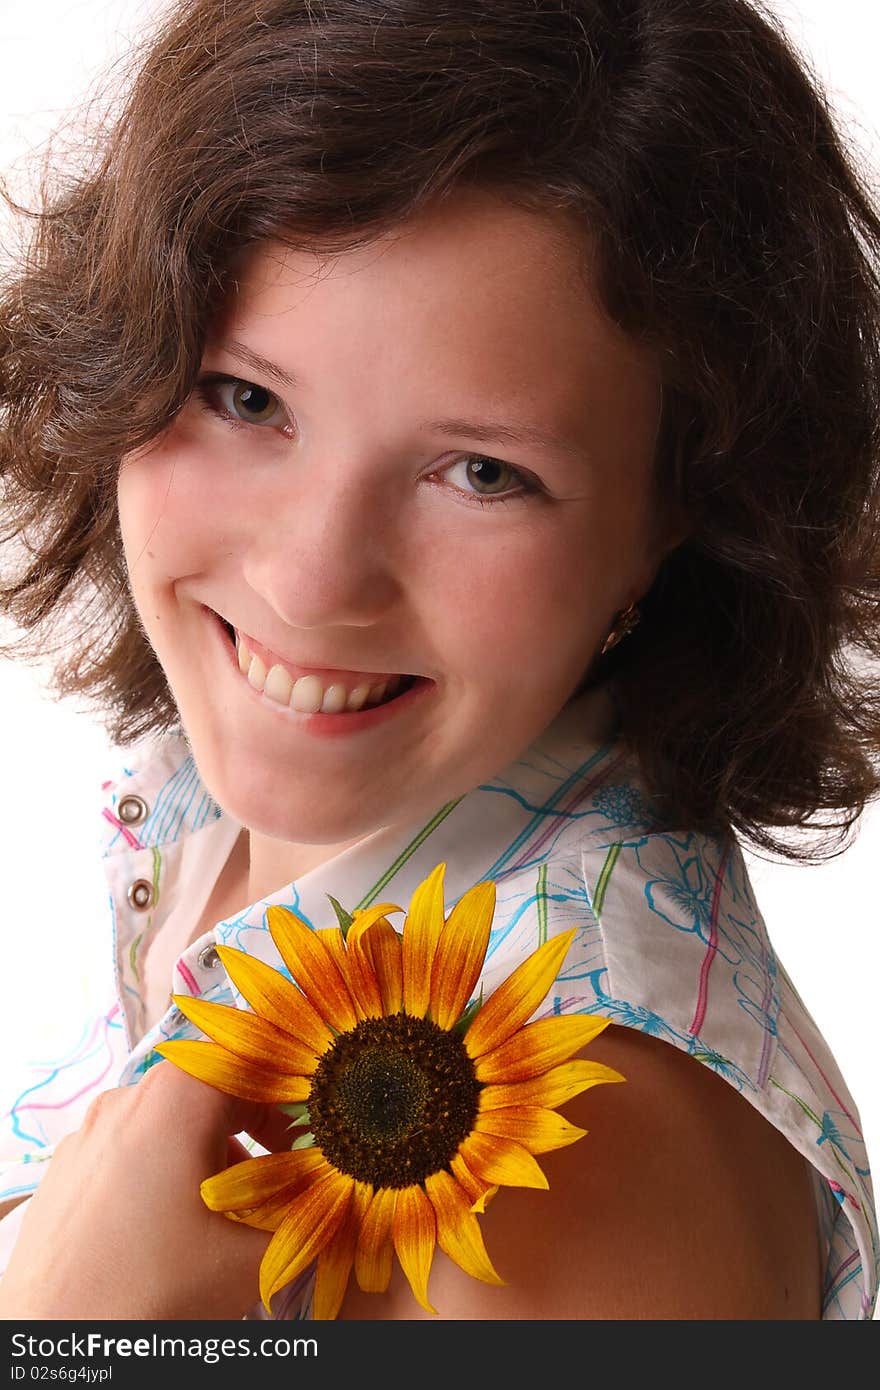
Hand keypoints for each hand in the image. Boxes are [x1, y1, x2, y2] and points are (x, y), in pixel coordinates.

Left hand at [0, 1061, 293, 1320]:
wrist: (57, 1346)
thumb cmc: (155, 1290)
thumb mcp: (254, 1254)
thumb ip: (313, 1212)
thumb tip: (350, 1189)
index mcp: (176, 1096)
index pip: (255, 1055)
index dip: (296, 1086)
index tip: (322, 1127)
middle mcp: (128, 1098)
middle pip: (213, 1091)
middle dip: (259, 1130)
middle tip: (288, 1179)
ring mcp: (90, 1134)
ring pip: (172, 1124)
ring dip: (214, 1155)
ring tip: (233, 1214)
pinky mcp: (67, 1172)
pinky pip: (132, 1152)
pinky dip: (167, 1175)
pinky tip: (178, 1230)